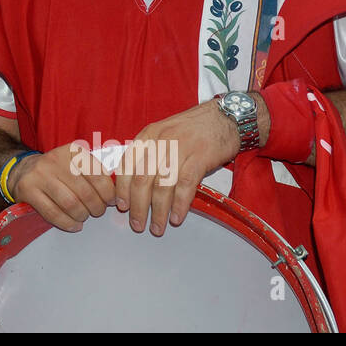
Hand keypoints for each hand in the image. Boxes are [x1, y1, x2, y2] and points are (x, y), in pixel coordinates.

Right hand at [7, 142, 115, 232]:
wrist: (23, 170)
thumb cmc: (58, 170)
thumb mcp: (76, 162)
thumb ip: (96, 171)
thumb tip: (119, 192)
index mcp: (72, 151)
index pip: (97, 175)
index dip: (108, 193)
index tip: (111, 201)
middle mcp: (55, 160)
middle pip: (85, 192)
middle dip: (96, 207)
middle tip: (97, 211)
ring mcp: (40, 174)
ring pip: (70, 203)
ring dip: (82, 215)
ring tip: (84, 217)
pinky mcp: (28, 189)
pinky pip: (52, 212)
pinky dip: (67, 223)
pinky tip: (74, 224)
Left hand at [115, 99, 239, 236]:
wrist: (224, 117)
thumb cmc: (192, 129)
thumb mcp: (163, 134)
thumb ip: (148, 154)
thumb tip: (133, 182)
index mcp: (148, 136)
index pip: (127, 165)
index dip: (122, 188)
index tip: (122, 206)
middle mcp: (160, 142)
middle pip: (142, 179)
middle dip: (138, 206)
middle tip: (137, 225)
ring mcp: (180, 149)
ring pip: (162, 185)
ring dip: (158, 211)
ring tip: (157, 228)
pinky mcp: (199, 157)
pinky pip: (185, 185)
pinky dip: (179, 205)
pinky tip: (176, 218)